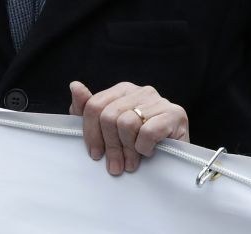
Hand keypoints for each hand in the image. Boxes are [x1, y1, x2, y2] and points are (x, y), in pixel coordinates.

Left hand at [69, 80, 188, 175]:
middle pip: (109, 116)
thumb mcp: (108, 129)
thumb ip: (88, 108)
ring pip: (126, 124)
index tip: (95, 154)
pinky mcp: (175, 114)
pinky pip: (148, 132)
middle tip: (115, 166)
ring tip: (132, 163)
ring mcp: (159, 100)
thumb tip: (75, 85)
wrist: (176, 158)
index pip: (95, 105)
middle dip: (110, 146)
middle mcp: (141, 90)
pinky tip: (148, 152)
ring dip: (128, 150)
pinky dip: (144, 147)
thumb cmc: (138, 144)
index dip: (91, 133)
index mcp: (122, 90)